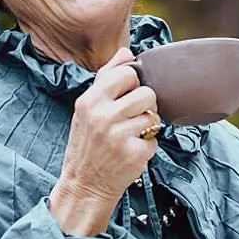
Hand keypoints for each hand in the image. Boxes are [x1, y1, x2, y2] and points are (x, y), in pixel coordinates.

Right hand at [48, 47, 160, 235]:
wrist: (84, 185)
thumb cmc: (87, 145)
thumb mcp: (86, 109)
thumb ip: (106, 78)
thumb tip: (126, 52)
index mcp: (90, 100)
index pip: (127, 73)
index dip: (133, 84)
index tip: (126, 97)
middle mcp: (103, 116)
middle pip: (147, 93)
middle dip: (145, 105)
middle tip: (131, 119)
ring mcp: (119, 135)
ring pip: (153, 115)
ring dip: (147, 125)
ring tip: (130, 135)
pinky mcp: (134, 153)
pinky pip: (155, 139)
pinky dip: (147, 146)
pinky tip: (130, 151)